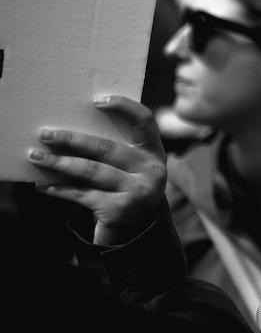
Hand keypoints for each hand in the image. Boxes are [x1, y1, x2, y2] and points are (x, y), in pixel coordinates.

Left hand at [27, 95, 169, 247]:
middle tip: (45, 134)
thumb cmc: (124, 188)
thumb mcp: (129, 167)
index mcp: (154, 152)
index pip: (144, 121)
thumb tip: (69, 131)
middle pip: (107, 148)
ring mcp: (137, 191)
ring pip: (91, 171)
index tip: (97, 101)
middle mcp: (151, 170)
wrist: (135, 231)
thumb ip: (114, 150)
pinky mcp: (119, 210)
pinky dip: (59, 189)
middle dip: (72, 140)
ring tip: (35, 156)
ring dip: (59, 163)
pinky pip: (82, 194)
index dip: (124, 107)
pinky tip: (42, 184)